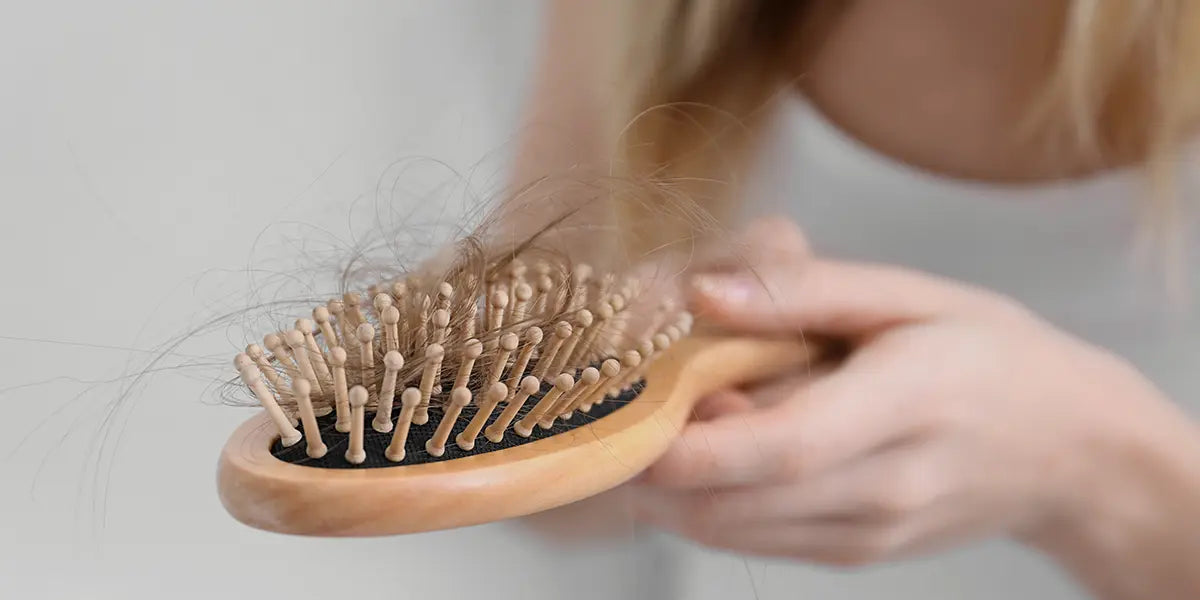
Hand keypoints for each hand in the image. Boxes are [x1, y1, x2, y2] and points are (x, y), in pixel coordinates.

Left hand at [630, 218, 1197, 568]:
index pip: (780, 446)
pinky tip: (704, 451)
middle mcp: (884, 486)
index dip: (687, 445)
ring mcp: (869, 532)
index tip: (621, 416)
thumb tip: (700, 293)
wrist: (1071, 450)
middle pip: (734, 501)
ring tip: (651, 423)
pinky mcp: (855, 553)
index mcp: (906, 404)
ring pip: (729, 530)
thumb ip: (801, 293)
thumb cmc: (990, 354)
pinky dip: (705, 502)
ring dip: (668, 488)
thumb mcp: (910, 296)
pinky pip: (753, 538)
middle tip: (611, 409)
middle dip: (649, 466)